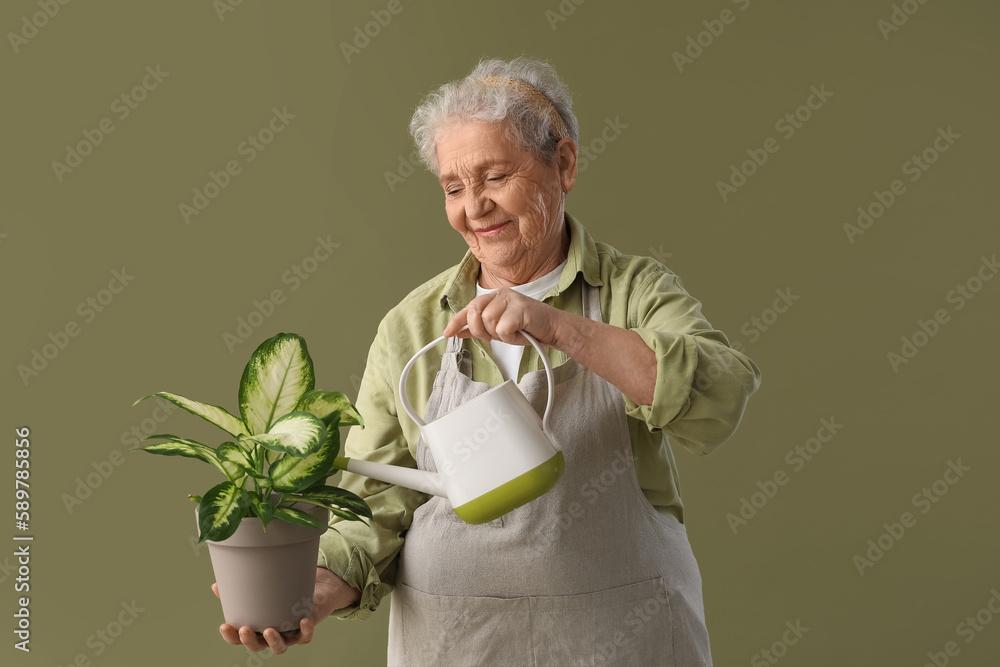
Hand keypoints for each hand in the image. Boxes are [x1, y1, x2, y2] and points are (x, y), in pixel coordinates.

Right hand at [213, 566, 360, 653]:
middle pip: (257, 646)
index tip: (224, 626)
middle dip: (250, 641)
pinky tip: (304, 620)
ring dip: (274, 641)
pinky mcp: (305, 631)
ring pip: (280, 647)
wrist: (312, 593)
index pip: (239, 638)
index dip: (231, 636)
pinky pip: (305, 636)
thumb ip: (239, 590)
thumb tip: (215, 585)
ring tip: (269, 630)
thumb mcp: (261, 591)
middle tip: (245, 630)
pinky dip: (305, 630)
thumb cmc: (281, 595)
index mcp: (257, 628)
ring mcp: (288, 635)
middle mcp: (270, 635)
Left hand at [442, 288, 568, 348]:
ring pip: (488, 322)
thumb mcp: (499, 329)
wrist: (553, 329)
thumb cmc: (528, 328)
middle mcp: (501, 294)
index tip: (447, 333)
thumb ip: (480, 328)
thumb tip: (459, 331)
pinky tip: (520, 332)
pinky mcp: (520, 308)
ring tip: (513, 332)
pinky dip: (509, 337)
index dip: (457, 321)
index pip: (470, 307)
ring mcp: (511, 299)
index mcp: (494, 296)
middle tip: (496, 335)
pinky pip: (502, 328)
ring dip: (499, 334)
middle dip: (481, 330)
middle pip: (475, 314)